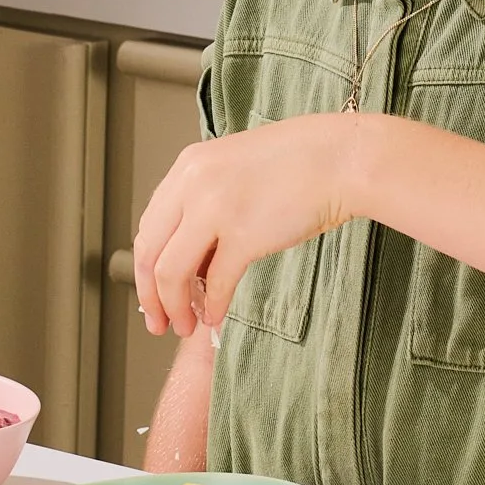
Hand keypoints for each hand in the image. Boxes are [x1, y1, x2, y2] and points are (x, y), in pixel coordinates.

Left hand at [133, 115, 361, 337]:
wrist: (338, 159)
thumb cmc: (295, 166)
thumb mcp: (232, 170)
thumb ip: (203, 204)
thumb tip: (190, 261)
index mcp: (187, 167)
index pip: (148, 227)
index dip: (145, 268)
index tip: (152, 292)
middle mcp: (192, 185)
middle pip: (150, 253)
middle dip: (151, 296)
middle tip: (158, 321)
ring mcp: (215, 209)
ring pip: (172, 272)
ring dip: (175, 306)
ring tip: (184, 325)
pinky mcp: (245, 235)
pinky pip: (215, 281)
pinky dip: (211, 305)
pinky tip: (214, 317)